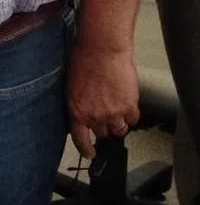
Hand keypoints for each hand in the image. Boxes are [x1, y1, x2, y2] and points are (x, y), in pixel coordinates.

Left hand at [66, 43, 139, 157]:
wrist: (102, 50)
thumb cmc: (82, 61)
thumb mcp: (71, 85)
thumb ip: (78, 102)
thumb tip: (83, 111)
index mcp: (76, 111)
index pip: (80, 139)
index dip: (86, 149)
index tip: (90, 154)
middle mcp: (94, 116)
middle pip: (102, 133)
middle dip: (103, 126)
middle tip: (105, 113)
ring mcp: (113, 113)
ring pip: (119, 129)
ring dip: (118, 122)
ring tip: (117, 109)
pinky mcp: (129, 107)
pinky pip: (133, 119)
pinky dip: (131, 114)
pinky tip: (127, 103)